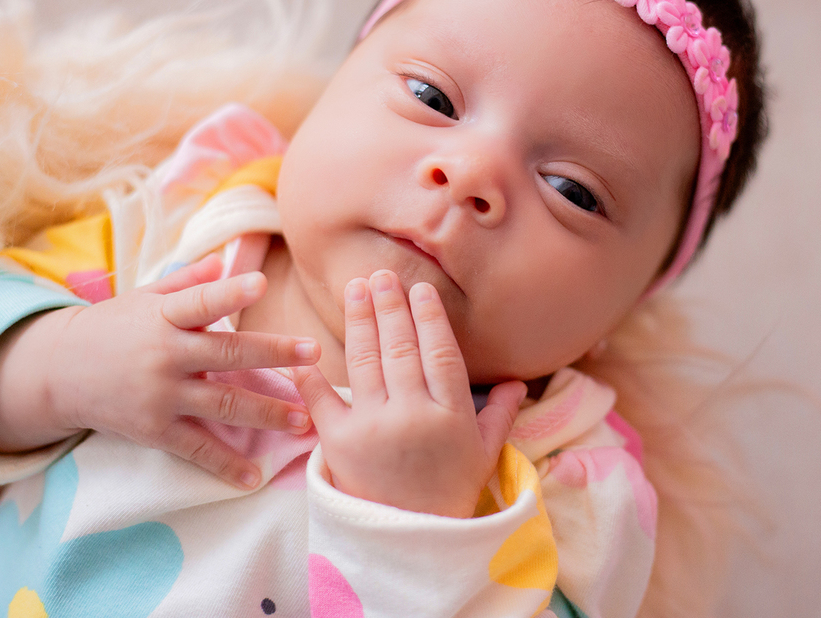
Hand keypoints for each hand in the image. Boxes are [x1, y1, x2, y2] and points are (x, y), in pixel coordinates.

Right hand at [0, 254, 320, 488]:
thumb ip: (187, 282)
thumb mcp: (144, 298)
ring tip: (304, 419)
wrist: (58, 371)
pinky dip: (225, 465)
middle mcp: (164, 355)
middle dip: (274, 354)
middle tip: (314, 354)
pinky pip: (196, 449)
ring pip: (222, 404)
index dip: (230, 293)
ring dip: (266, 412)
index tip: (261, 282)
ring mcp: (160, 395)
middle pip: (227, 354)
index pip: (201, 302)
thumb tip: (225, 261)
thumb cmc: (113, 326)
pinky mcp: (153, 429)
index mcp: (164, 316)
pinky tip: (254, 477)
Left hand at [292, 270, 525, 517]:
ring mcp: (374, 427)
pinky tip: (304, 346)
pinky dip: (310, 373)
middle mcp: (413, 415)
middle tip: (382, 275)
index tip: (420, 289)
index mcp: (451, 416)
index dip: (429, 318)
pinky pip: (322, 400)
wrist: (412, 545)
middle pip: (400, 347)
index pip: (440, 352)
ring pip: (365, 360)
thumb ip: (497, 416)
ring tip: (356, 289)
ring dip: (360, 320)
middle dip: (390, 306)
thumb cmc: (449, 495)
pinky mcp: (339, 442)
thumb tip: (517, 383)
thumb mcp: (483, 456)